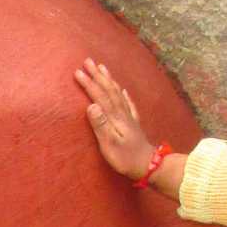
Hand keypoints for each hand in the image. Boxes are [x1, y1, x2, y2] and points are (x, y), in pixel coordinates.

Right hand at [75, 59, 154, 180]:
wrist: (148, 165)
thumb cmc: (125, 158)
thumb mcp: (109, 144)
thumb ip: (100, 124)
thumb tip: (91, 105)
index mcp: (114, 117)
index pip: (99, 96)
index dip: (88, 83)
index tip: (78, 72)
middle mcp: (122, 113)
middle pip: (108, 90)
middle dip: (97, 75)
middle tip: (88, 61)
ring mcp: (129, 117)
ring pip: (117, 92)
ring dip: (108, 79)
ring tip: (102, 67)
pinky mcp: (133, 123)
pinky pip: (127, 103)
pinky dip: (123, 94)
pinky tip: (122, 89)